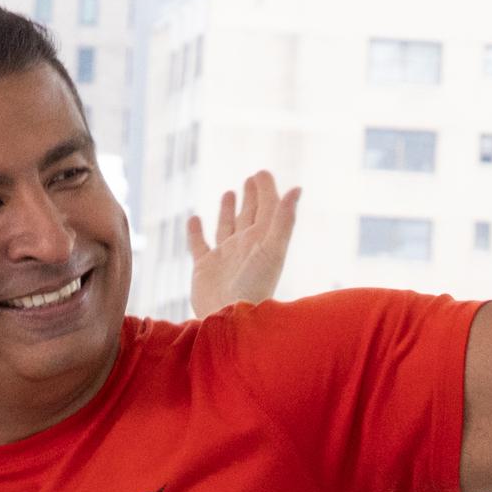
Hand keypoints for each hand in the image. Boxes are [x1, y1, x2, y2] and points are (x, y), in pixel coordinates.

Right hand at [185, 171, 300, 314]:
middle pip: (249, 215)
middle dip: (252, 197)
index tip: (262, 173)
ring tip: (229, 193)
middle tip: (251, 178)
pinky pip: (199, 245)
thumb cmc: (254, 287)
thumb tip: (297, 189)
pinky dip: (195, 232)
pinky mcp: (204, 268)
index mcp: (262, 241)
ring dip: (228, 210)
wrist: (228, 319)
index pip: (267, 209)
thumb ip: (284, 220)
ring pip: (227, 227)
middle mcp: (244, 247)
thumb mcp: (272, 250)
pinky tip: (193, 219)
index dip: (266, 190)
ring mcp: (224, 257)